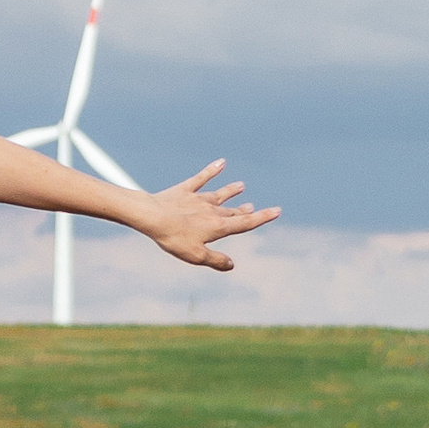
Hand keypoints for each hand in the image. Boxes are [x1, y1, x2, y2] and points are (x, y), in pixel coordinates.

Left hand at [138, 161, 280, 271]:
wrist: (151, 216)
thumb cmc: (173, 237)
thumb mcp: (196, 256)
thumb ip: (215, 260)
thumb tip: (232, 265)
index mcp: (217, 227)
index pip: (245, 223)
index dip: (262, 218)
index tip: (277, 210)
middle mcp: (212, 211)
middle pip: (232, 211)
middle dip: (244, 211)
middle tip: (253, 207)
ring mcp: (199, 199)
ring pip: (220, 195)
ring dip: (231, 191)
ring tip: (241, 186)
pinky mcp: (185, 190)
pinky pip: (201, 178)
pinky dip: (212, 170)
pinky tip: (221, 162)